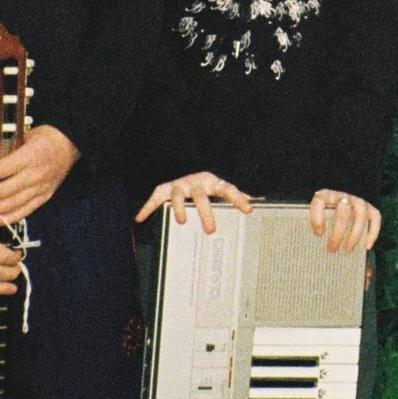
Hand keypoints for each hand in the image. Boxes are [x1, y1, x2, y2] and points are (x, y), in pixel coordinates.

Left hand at [0, 124, 77, 224]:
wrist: (70, 144)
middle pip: (3, 191)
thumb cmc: (45, 137)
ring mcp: (41, 188)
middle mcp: (36, 175)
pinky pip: (25, 211)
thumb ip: (0, 149)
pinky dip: (9, 218)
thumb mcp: (22, 136)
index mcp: (30, 156)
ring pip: (12, 205)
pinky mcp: (45, 196)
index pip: (1, 169)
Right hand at [135, 171, 253, 233]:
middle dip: (206, 213)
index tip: (248, 209)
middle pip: (201, 196)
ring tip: (182, 221)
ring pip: (178, 195)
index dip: (238, 199)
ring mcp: (179, 185)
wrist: (184, 169)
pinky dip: (147, 208)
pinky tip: (140, 218)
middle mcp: (196, 182)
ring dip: (180, 208)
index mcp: (213, 182)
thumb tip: (257, 202)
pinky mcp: (165, 188)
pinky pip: (155, 197)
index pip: (228, 189)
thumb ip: (236, 196)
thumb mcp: (220, 188)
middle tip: (210, 230)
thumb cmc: (205, 185)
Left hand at [307, 189, 380, 253]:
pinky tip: (366, 246)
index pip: (320, 201)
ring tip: (347, 249)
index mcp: (327, 195)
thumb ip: (316, 223)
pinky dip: (372, 233)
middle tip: (331, 249)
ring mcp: (359, 201)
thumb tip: (308, 245)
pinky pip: (375, 219)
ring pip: (360, 216)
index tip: (318, 234)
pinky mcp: (371, 208)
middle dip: (337, 233)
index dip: (317, 217)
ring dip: (354, 235)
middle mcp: (344, 196)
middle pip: (343, 212)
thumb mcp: (319, 213)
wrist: (347, 198)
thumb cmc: (328, 213)